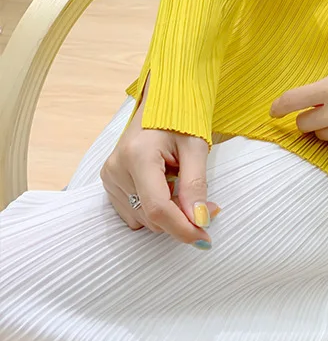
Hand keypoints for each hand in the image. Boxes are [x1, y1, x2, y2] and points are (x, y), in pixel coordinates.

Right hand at [100, 73, 220, 248]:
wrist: (163, 101)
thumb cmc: (182, 119)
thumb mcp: (196, 148)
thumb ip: (196, 185)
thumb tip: (200, 220)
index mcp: (138, 156)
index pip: (157, 208)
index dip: (182, 228)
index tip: (204, 239)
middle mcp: (116, 168)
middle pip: (151, 217)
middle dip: (180, 218)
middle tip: (206, 204)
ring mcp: (109, 176)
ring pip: (142, 220)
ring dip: (167, 213)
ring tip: (180, 183)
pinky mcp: (109, 182)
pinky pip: (133, 213)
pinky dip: (153, 208)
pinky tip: (164, 185)